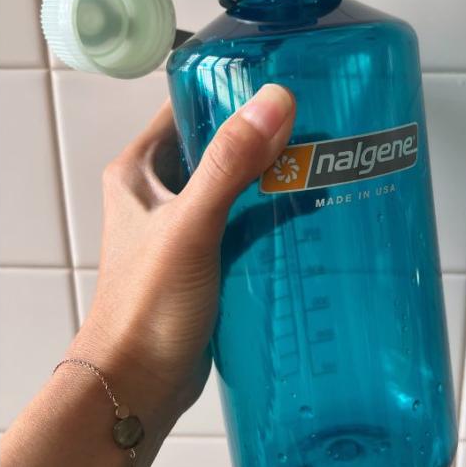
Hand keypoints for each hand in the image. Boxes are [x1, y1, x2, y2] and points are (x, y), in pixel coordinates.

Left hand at [68, 84, 295, 419]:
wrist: (137, 384)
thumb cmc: (145, 308)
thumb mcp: (191, 227)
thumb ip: (230, 165)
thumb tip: (274, 102)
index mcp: (138, 170)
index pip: (187, 106)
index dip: (231, 89)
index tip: (286, 82)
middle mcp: (155, 192)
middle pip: (217, 145)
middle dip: (264, 137)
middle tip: (323, 125)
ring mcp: (179, 227)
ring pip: (234, 186)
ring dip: (272, 179)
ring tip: (328, 165)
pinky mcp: (203, 261)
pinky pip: (243, 225)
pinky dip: (272, 219)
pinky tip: (311, 218)